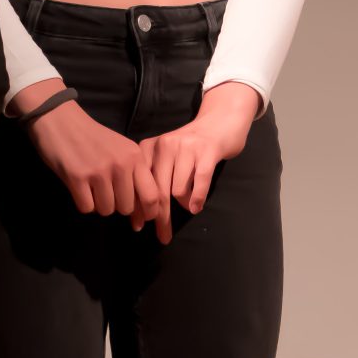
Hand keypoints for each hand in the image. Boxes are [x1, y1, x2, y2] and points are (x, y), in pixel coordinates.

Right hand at [28, 99, 163, 229]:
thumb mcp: (120, 149)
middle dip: (117, 206)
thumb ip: (133, 173)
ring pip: (107, 210)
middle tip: (107, 194)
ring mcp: (99, 171)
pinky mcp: (77, 178)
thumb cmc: (92, 137)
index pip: (152, 195)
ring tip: (92, 187)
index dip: (148, 213)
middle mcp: (120, 164)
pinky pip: (87, 208)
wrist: (60, 120)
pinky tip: (80, 188)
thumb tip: (144, 209)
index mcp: (134, 156)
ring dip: (99, 204)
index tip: (142, 220)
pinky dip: (83, 203)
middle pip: (127, 208)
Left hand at [139, 82, 259, 244]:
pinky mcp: (207, 151)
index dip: (138, 208)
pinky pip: (199, 183)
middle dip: (159, 217)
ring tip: (189, 205)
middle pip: (158, 191)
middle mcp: (165, 146)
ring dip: (183, 204)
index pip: (139, 184)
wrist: (219, 122)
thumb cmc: (190, 146)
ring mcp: (187, 148)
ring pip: (177, 190)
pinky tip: (197, 208)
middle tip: (163, 236)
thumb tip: (143, 215)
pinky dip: (197, 199)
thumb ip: (154, 180)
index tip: (138, 226)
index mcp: (149, 148)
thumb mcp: (166, 157)